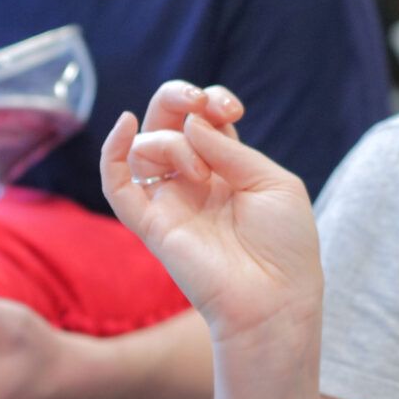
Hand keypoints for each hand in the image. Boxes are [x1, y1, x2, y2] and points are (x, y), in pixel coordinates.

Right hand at [101, 82, 322, 368]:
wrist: (276, 300)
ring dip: (170, 143)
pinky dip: (112, 151)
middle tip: (198, 103)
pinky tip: (124, 126)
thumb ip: (230, 150)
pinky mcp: (151, 226)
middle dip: (177, 98)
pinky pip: (117, 185)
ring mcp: (172, 203)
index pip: (204, 120)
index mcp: (229, 170)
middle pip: (167, 123)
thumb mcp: (273, 183)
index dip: (211, 101)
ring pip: (146, 148)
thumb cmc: (286, 246)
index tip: (230, 108)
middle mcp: (196, 183)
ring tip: (200, 172)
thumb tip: (189, 122)